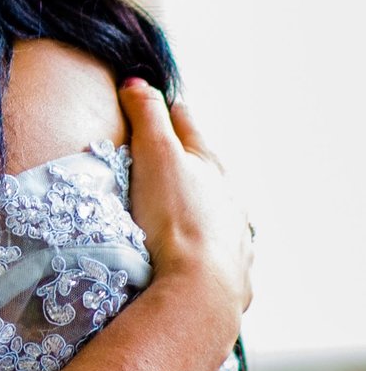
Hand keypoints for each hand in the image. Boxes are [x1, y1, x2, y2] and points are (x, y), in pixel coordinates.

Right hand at [119, 79, 253, 320]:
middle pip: (205, 164)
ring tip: (181, 203)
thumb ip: (147, 118)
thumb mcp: (156, 157)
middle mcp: (227, 196)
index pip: (185, 123)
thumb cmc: (174, 219)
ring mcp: (232, 233)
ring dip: (200, 200)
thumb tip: (138, 82)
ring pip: (217, 206)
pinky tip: (197, 248)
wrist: (198, 288)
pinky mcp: (229, 268)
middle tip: (162, 150)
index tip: (153, 98)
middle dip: (185, 154)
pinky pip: (218, 246)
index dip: (166, 108)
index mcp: (208, 164)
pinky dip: (205, 240)